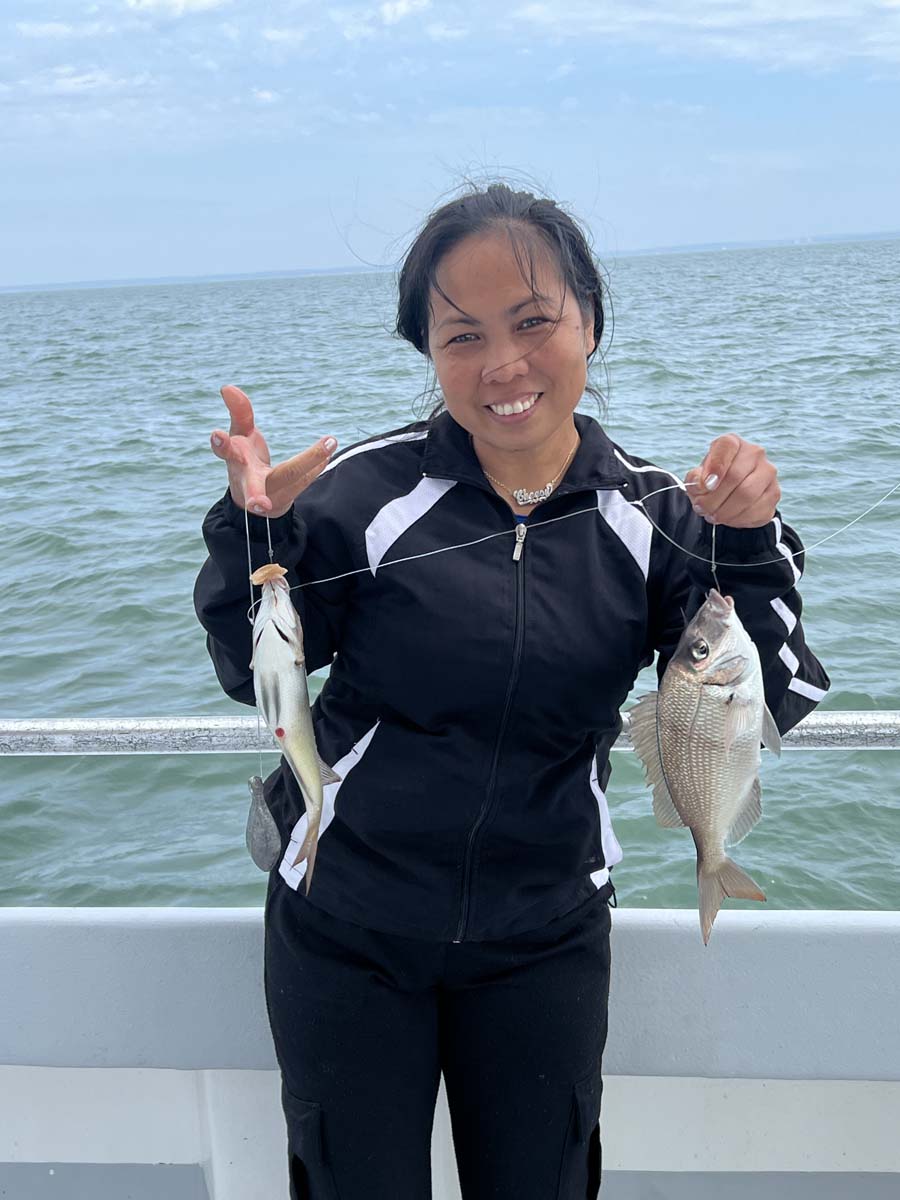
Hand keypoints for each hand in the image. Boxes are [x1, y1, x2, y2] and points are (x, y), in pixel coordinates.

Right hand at [210, 386, 336, 518]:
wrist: (255, 501)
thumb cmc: (245, 460)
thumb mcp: (240, 436)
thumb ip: (238, 413)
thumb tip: (227, 387)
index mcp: (236, 462)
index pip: (227, 452)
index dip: (221, 444)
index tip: (217, 434)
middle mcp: (251, 480)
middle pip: (253, 487)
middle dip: (255, 495)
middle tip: (259, 504)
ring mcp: (272, 491)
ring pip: (291, 478)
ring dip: (310, 462)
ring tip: (330, 442)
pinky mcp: (290, 493)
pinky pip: (307, 477)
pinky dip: (318, 462)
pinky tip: (329, 450)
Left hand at [685, 434, 780, 527]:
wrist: (731, 496)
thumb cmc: (712, 482)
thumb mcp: (697, 478)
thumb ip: (694, 479)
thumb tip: (702, 484)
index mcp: (733, 443)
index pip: (726, 446)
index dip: (715, 466)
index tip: (705, 485)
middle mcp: (755, 453)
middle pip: (735, 477)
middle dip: (714, 498)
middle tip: (702, 509)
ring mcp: (768, 473)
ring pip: (747, 495)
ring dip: (725, 511)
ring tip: (713, 516)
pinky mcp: (774, 493)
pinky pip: (756, 510)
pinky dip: (737, 519)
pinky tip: (728, 518)